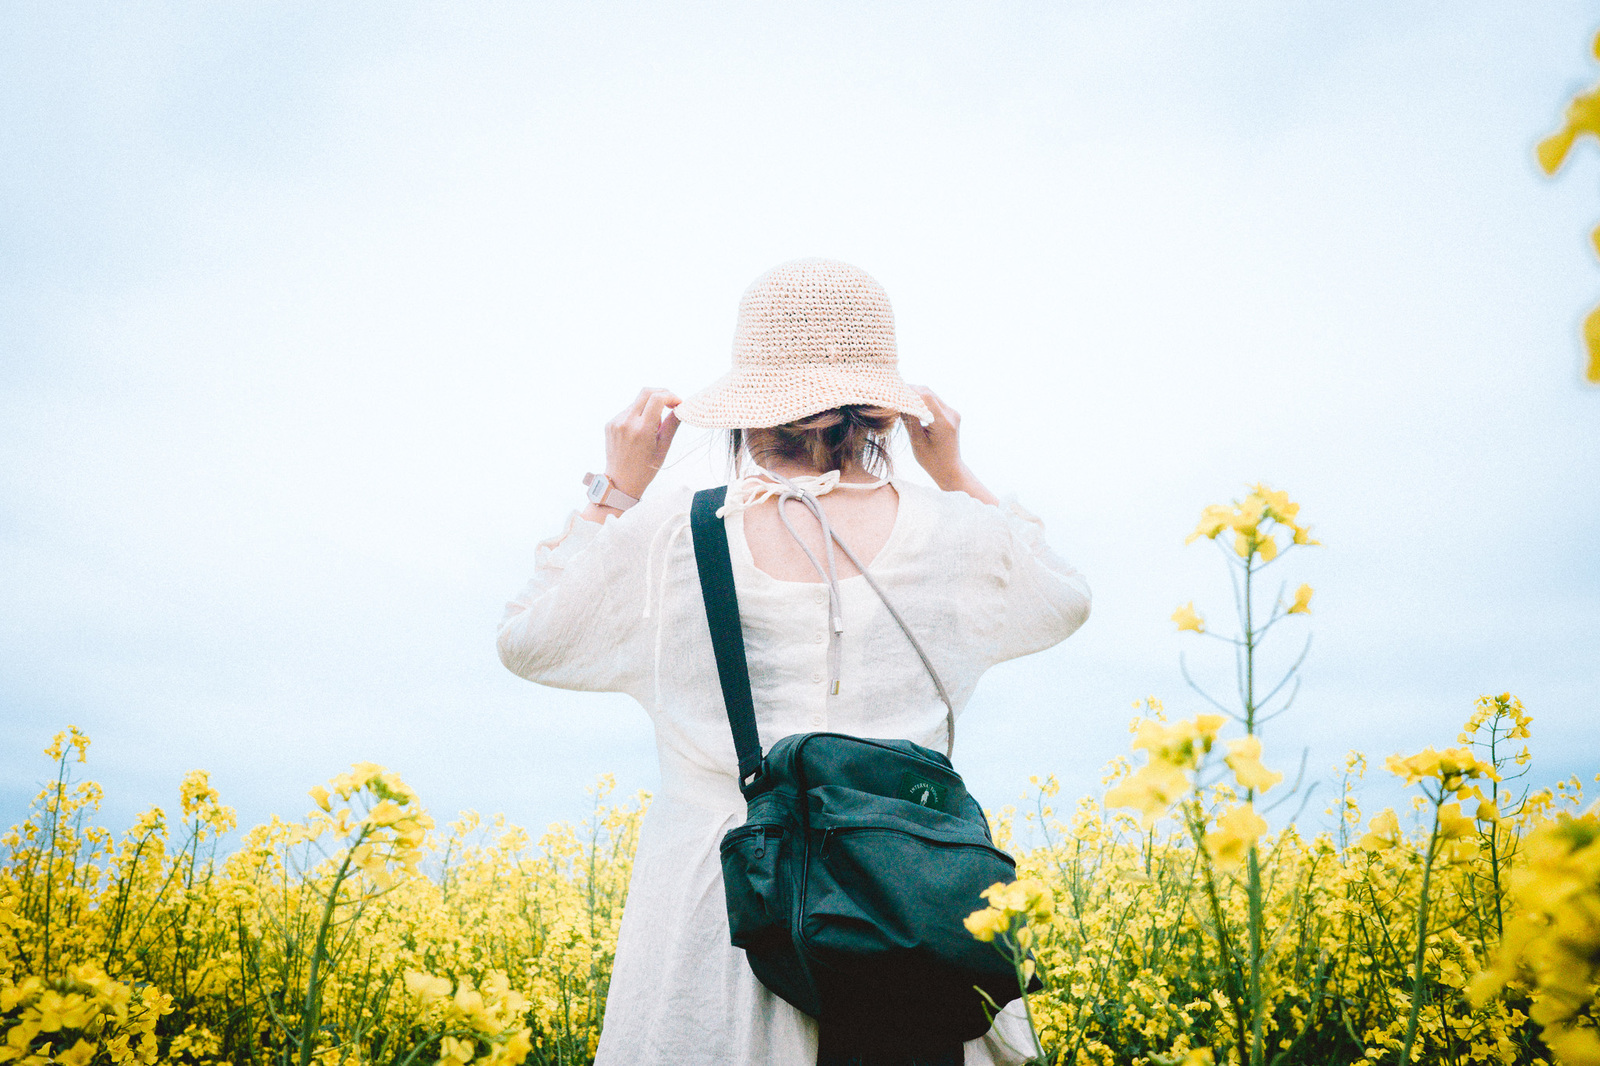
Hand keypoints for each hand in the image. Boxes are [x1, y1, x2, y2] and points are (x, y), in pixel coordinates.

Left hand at [602, 387, 681, 499]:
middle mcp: (627, 422)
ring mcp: (616, 422)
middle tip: (670, 404)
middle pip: (646, 392)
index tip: (678, 403)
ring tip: (652, 427)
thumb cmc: (644, 469)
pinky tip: (639, 431)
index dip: (671, 396)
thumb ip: (672, 425)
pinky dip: (638, 415)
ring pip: (637, 402)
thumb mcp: (663, 448)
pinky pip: (627, 411)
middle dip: (661, 393)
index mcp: (642, 430)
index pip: (657, 398)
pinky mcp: (610, 424)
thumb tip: (681, 408)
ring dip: (649, 407)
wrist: (620, 481)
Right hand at [902, 386, 997, 505]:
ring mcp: (953, 413)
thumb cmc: (932, 461)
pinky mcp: (951, 414)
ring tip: (900, 398)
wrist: (950, 469)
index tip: (894, 392)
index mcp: (944, 423)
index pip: (926, 397)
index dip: (909, 391)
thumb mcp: (917, 441)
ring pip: (932, 395)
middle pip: (929, 393)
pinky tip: (911, 404)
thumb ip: (909, 420)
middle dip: (911, 391)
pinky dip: (923, 401)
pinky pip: (935, 402)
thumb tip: (899, 402)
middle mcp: (951, 414)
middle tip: (894, 394)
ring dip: (917, 395)